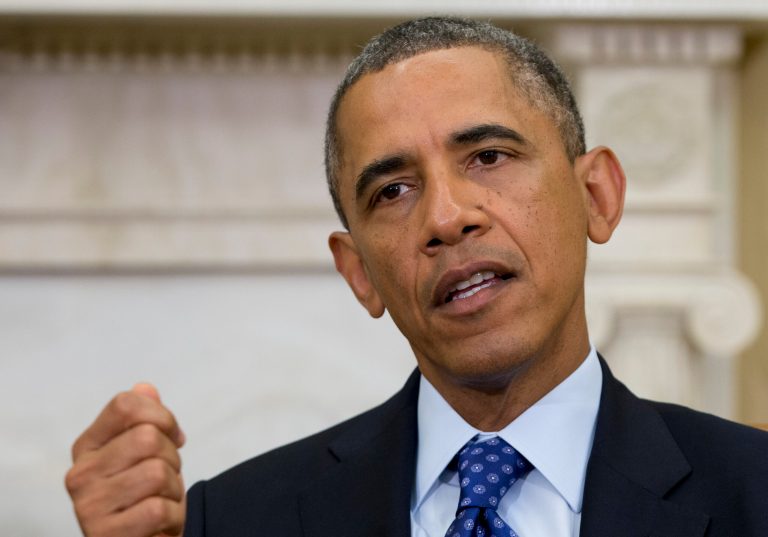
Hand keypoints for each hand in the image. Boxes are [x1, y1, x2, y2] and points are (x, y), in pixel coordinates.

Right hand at [65, 384, 186, 536]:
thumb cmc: (146, 496)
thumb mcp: (148, 453)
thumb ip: (144, 420)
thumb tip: (144, 388)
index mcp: (88, 446)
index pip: (126, 405)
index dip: (163, 416)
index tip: (173, 436)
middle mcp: (80, 474)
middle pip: (147, 437)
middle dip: (172, 457)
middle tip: (166, 477)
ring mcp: (88, 506)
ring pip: (156, 472)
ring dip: (173, 489)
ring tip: (161, 500)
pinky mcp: (105, 534)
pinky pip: (157, 509)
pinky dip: (171, 516)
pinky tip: (158, 523)